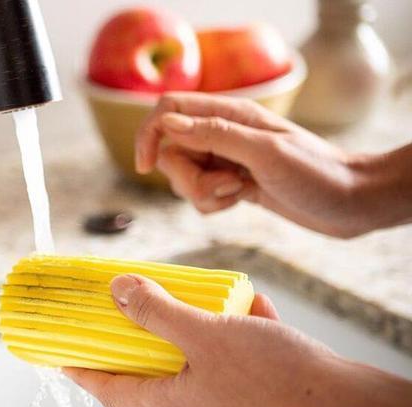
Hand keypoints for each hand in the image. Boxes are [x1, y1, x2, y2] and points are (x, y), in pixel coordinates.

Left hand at [64, 274, 338, 406]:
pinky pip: (243, 383)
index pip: (114, 394)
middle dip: (156, 351)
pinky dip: (243, 352)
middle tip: (148, 324)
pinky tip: (258, 320)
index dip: (88, 375)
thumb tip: (118, 290)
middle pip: (161, 385)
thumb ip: (157, 312)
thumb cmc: (272, 374)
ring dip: (206, 344)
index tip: (67, 362)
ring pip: (207, 379)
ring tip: (218, 310)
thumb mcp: (205, 332)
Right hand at [134, 92, 408, 237]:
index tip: (145, 166)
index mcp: (229, 114)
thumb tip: (167, 124)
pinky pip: (200, 195)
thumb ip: (214, 135)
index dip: (149, 135)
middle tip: (225, 186)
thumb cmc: (316, 173)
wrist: (351, 202)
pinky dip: (213, 204)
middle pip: (171, 152)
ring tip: (240, 193)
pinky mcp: (232, 183)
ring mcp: (227, 159)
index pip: (168, 111)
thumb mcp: (264, 153)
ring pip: (183, 177)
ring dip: (203, 194)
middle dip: (186, 178)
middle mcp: (223, 133)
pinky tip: (242, 201)